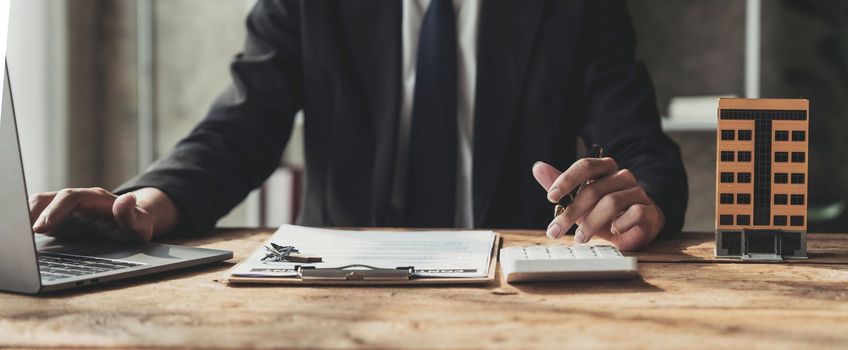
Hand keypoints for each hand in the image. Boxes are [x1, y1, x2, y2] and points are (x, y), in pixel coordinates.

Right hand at [28, 187, 177, 242]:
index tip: (40, 227)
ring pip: (40, 207)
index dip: (54, 210)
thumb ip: (131, 214)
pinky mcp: (60, 220)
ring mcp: (67, 209)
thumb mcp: (140, 224)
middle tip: (20, 235)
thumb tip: (127, 199)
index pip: (69, 198)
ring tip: (18, 238)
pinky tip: (22, 240)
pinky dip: (28, 226)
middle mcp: (78, 200)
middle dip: (31, 213)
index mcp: (95, 198)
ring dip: (26, 218)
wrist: (135, 223)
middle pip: (48, 199)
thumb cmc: (137, 225)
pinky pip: (39, 219)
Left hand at [532, 158, 664, 249]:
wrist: (636, 227)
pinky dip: (620, 224)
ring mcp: (637, 192)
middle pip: (594, 189)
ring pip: (612, 202)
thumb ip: (561, 186)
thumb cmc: (604, 211)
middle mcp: (622, 177)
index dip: (567, 179)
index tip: (551, 197)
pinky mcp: (649, 210)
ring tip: (579, 238)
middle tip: (555, 230)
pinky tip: (613, 231)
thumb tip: (538, 167)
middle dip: (571, 212)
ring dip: (591, 223)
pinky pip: (635, 213)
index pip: (585, 165)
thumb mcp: (579, 200)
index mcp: (605, 169)